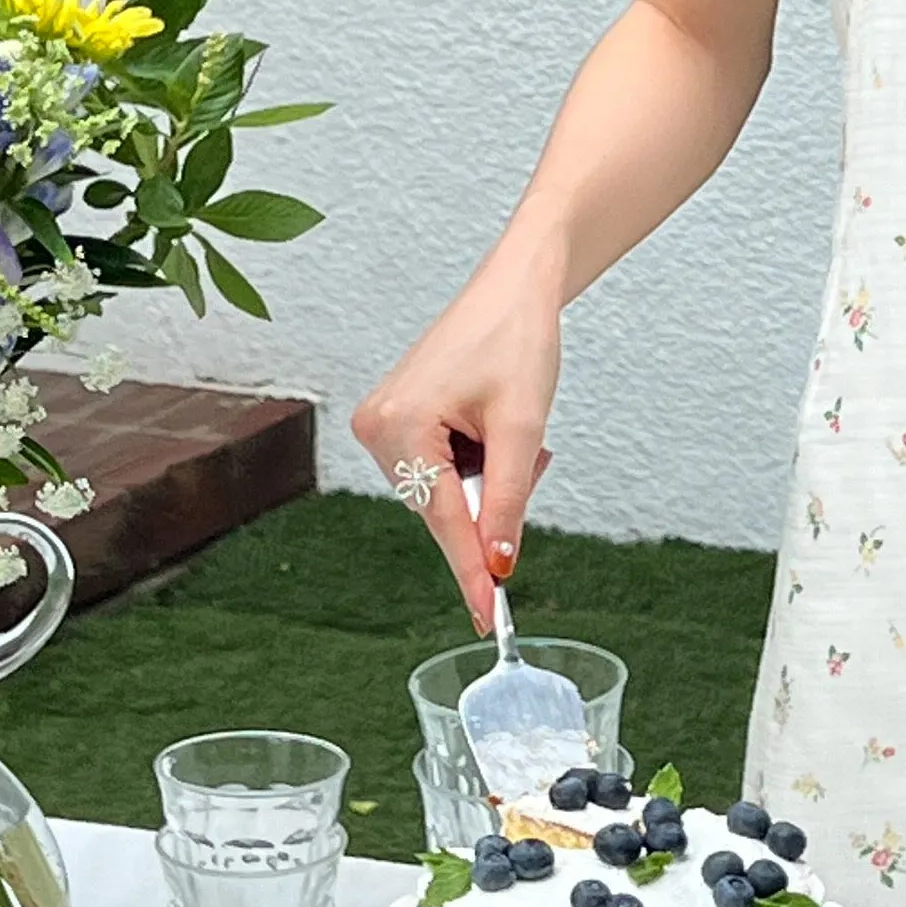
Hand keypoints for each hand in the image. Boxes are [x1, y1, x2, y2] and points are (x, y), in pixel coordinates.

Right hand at [352, 267, 561, 632]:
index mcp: (400, 424)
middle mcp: (376, 427)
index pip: (444, 519)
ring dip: (481, 480)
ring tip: (507, 427)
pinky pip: (435, 470)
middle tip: (529, 453)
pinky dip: (470, 465)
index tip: (486, 617)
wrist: (513, 289)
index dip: (472, 570)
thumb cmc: (516, 340)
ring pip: (440, 493)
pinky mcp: (392, 420)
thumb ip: (507, 500)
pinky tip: (489, 427)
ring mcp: (379, 424)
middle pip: (441, 508)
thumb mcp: (522, 427)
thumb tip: (499, 563)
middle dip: (488, 498)